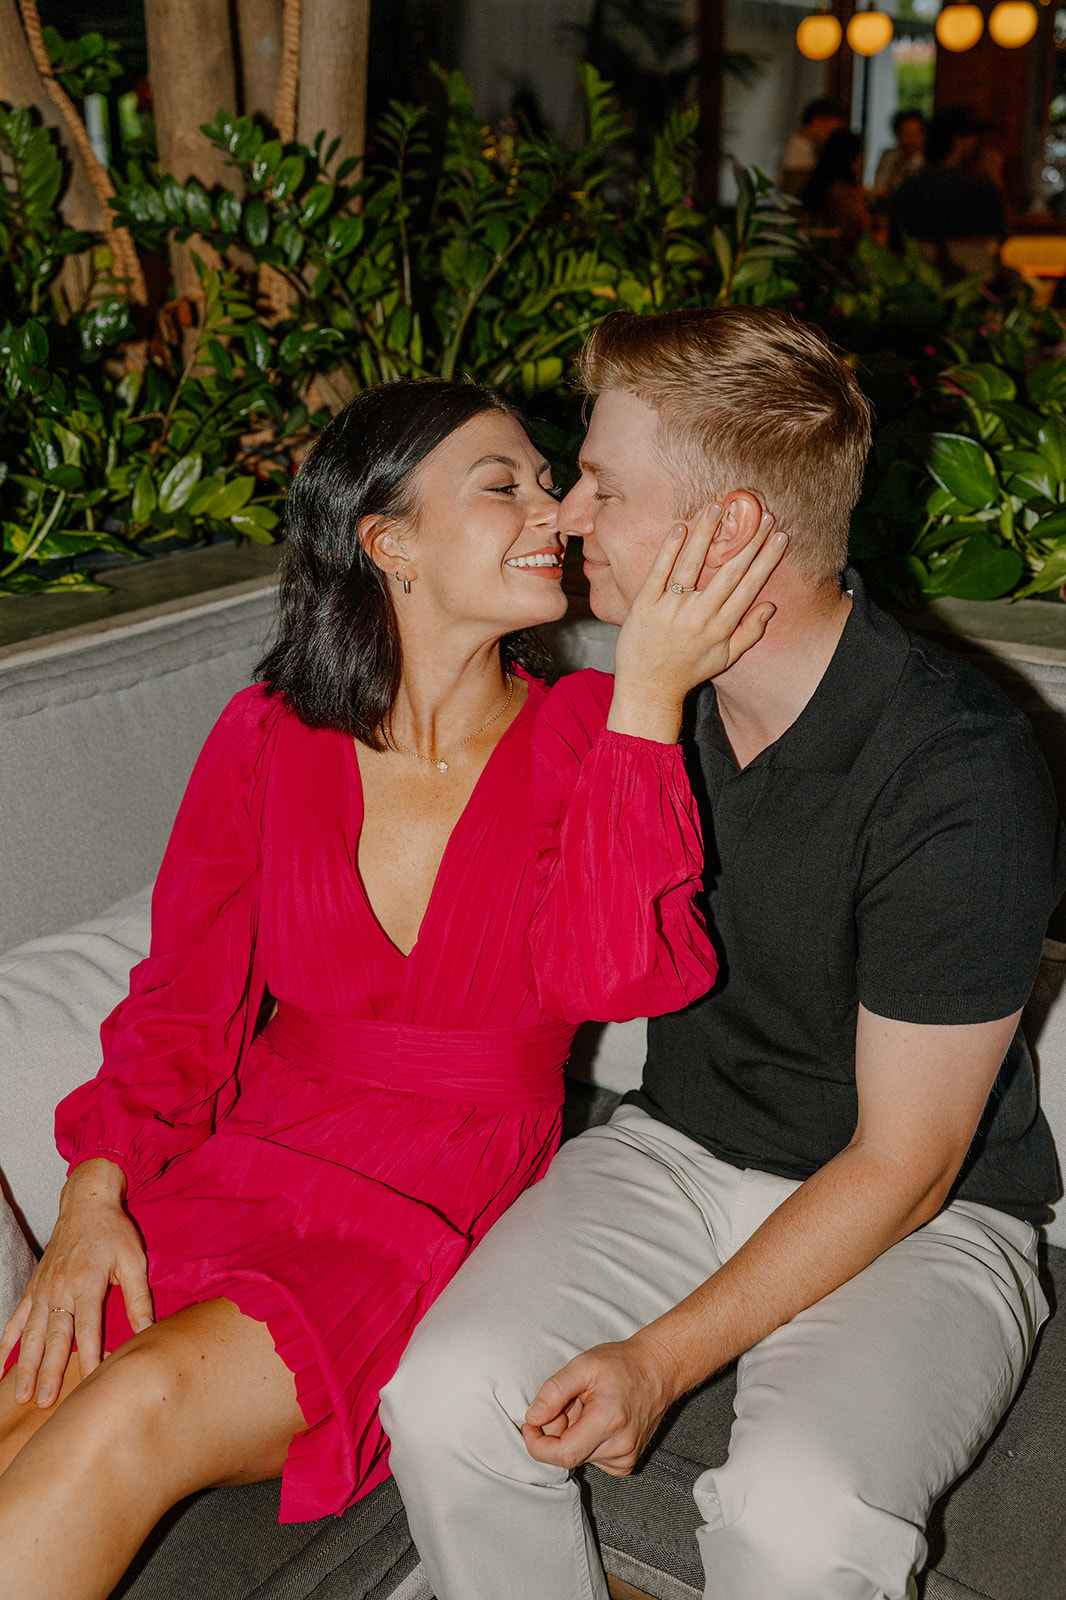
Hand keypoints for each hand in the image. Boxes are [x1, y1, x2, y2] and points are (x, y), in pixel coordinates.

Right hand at [0, 1159, 152, 1406]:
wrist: (86, 1203)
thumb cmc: (114, 1233)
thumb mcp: (135, 1260)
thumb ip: (139, 1299)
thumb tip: (148, 1331)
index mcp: (88, 1282)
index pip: (89, 1327)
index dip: (89, 1356)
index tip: (90, 1383)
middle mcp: (61, 1288)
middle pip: (55, 1337)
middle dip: (49, 1371)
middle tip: (44, 1402)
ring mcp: (43, 1289)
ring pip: (31, 1334)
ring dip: (25, 1365)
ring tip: (21, 1395)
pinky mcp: (34, 1288)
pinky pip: (17, 1319)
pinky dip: (7, 1342)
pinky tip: (0, 1364)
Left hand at [520, 1331, 682, 1476]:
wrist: (657, 1369)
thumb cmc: (622, 1364)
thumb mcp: (582, 1366)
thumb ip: (554, 1391)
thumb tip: (533, 1417)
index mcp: (608, 1422)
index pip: (562, 1454)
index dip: (538, 1444)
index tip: (530, 1425)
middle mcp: (620, 1447)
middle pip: (568, 1455)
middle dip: (557, 1431)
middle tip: (569, 1402)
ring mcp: (625, 1458)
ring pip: (579, 1456)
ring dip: (572, 1435)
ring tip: (588, 1407)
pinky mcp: (626, 1463)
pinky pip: (592, 1459)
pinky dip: (586, 1442)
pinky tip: (598, 1420)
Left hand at [609, 505, 786, 742]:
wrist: (648, 689)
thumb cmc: (687, 672)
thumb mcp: (725, 659)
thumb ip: (750, 633)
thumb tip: (771, 606)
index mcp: (720, 627)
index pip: (749, 586)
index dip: (767, 558)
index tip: (780, 535)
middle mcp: (698, 616)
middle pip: (728, 572)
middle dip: (748, 541)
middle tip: (764, 515)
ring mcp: (670, 609)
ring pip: (692, 565)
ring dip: (707, 534)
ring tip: (719, 507)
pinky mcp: (644, 606)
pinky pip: (658, 573)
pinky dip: (669, 550)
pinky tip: (680, 528)